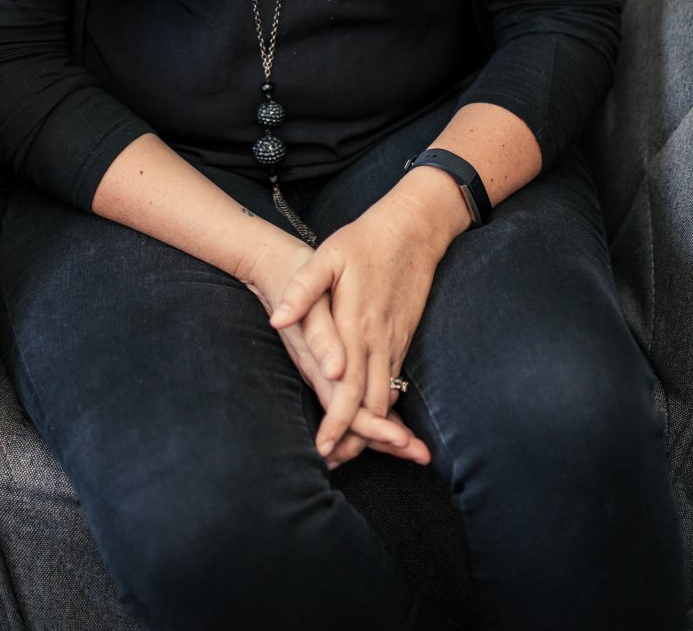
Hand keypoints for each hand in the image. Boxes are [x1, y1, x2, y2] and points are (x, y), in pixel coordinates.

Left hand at [268, 194, 441, 467]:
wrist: (415, 228)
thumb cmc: (365, 240)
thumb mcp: (327, 256)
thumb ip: (302, 290)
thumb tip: (277, 319)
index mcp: (356, 327)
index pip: (347, 389)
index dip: (336, 423)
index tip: (323, 451)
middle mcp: (378, 341)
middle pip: (371, 405)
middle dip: (356, 440)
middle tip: (333, 463)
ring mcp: (395, 341)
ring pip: (387, 398)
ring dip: (373, 429)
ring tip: (350, 451)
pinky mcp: (404, 336)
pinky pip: (395, 383)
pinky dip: (385, 407)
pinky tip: (372, 418)